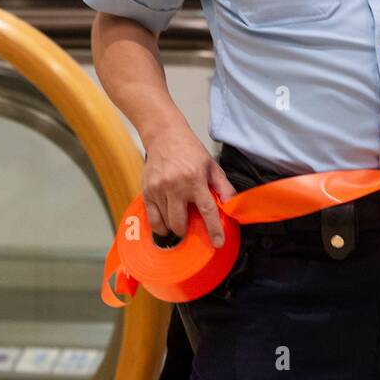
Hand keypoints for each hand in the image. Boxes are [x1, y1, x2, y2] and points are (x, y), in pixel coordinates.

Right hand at [141, 125, 236, 246]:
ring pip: (165, 223)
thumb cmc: (190, 150)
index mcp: (195, 179)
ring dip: (173, 227)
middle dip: (186, 230)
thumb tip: (232, 205)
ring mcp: (159, 189)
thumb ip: (223, 187)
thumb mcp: (212, 166)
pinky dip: (159, 225)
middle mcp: (176, 186)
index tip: (218, 242)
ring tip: (178, 220)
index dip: (214, 229)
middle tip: (190, 226)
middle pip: (180, 223)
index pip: (207, 210)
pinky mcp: (147, 191)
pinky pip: (152, 218)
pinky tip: (165, 222)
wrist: (164, 136)